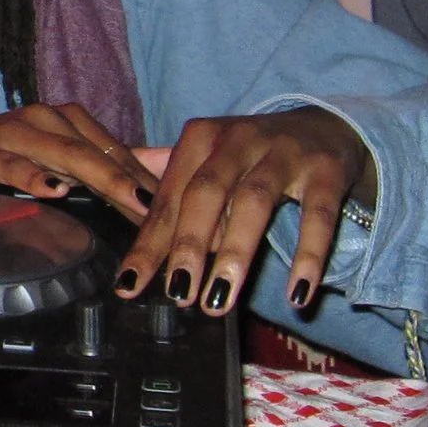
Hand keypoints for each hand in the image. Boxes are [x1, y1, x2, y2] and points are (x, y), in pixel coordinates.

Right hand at [0, 102, 153, 220]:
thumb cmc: (4, 156)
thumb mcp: (56, 159)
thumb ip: (102, 165)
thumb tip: (159, 171)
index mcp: (66, 120)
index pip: (115, 149)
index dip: (146, 177)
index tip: (178, 207)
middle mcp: (44, 118)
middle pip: (95, 152)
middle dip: (132, 180)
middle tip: (162, 211)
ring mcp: (12, 133)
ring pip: (62, 153)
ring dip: (98, 176)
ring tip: (128, 197)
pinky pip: (11, 163)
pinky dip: (33, 175)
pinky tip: (52, 189)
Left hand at [111, 109, 371, 317]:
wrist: (327, 126)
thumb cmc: (252, 154)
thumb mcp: (207, 157)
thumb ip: (161, 178)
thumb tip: (100, 190)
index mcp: (200, 139)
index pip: (169, 197)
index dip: (149, 243)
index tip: (130, 286)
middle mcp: (238, 139)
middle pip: (205, 193)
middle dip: (188, 245)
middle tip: (177, 294)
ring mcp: (283, 151)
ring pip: (254, 202)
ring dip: (235, 253)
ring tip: (219, 301)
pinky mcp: (326, 169)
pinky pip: (317, 215)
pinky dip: (308, 254)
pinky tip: (297, 294)